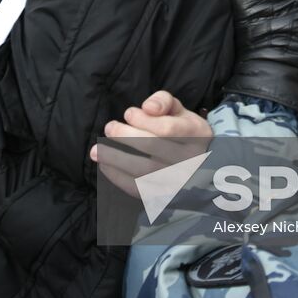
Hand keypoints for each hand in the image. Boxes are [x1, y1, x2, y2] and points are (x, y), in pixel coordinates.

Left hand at [90, 91, 212, 197]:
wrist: (200, 165)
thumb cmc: (184, 132)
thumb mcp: (180, 111)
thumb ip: (164, 101)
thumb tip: (148, 107)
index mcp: (197, 134)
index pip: (167, 128)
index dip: (143, 120)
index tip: (128, 113)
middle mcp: (191, 160)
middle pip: (152, 147)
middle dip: (125, 136)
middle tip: (109, 127)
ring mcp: (178, 181)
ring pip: (143, 171)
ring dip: (115, 158)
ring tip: (97, 150)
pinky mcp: (164, 196)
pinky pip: (138, 189)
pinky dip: (117, 177)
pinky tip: (105, 165)